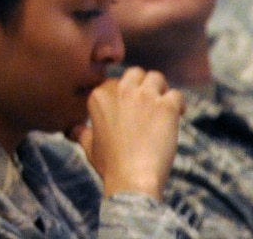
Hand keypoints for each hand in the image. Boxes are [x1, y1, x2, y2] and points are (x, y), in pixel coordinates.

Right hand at [73, 67, 181, 198]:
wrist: (132, 179)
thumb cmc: (110, 165)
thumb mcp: (89, 147)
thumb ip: (82, 133)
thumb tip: (73, 129)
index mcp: (99, 96)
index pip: (115, 83)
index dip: (125, 95)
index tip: (131, 109)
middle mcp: (120, 90)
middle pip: (136, 74)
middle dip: (143, 85)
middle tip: (149, 102)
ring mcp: (144, 96)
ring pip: (156, 78)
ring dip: (161, 89)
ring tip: (165, 105)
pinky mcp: (165, 106)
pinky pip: (176, 94)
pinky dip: (179, 104)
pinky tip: (179, 114)